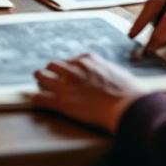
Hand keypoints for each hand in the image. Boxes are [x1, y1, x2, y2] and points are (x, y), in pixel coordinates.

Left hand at [30, 53, 147, 132]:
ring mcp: (65, 84)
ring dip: (41, 82)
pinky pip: (39, 98)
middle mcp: (73, 68)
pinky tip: (37, 101)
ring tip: (41, 87)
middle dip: (51, 72)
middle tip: (50, 80)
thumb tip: (105, 73)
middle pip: (52, 66)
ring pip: (41, 77)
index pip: (69, 60)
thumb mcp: (117, 71)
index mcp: (87, 59)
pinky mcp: (61, 101)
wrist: (128, 106)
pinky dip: (36, 99)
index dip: (67, 69)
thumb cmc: (129, 92)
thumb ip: (104, 69)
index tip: (67, 75)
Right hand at [128, 0, 165, 59]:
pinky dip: (155, 14)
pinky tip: (155, 28)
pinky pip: (162, 0)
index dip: (158, 35)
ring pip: (157, 0)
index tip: (151, 50)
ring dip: (148, 17)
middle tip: (133, 37)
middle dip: (143, 20)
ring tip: (147, 35)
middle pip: (158, 2)